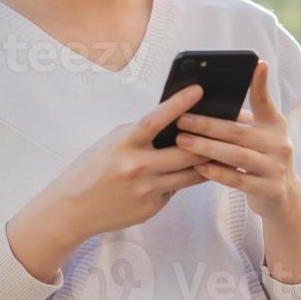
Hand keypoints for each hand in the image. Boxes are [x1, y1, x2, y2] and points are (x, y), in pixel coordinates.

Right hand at [42, 83, 214, 241]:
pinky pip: (174, 191)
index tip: (199, 90)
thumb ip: (141, 135)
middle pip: (186, 151)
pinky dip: (179, 182)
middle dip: (210, 141)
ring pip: (190, 175)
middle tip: (229, 130)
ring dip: (206, 163)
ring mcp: (145, 190)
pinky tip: (184, 175)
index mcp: (124, 144)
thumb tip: (176, 126)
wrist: (71, 209)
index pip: (156, 119)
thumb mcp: (112, 143)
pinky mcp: (150, 208)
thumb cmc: (92, 170)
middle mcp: (137, 167)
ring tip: (221, 153)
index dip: (179, 103)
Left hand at [175, 60, 300, 221]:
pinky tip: (198, 167)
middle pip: (239, 132)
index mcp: (276, 126)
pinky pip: (238, 180)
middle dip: (208, 125)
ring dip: (207, 148)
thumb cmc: (263, 158)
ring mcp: (276, 168)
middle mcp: (280, 145)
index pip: (265, 102)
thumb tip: (229, 87)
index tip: (257, 64)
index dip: (260, 84)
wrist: (282, 197)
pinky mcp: (269, 189)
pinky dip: (218, 173)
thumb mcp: (263, 134)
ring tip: (182, 141)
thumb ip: (248, 115)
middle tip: (181, 120)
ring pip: (237, 156)